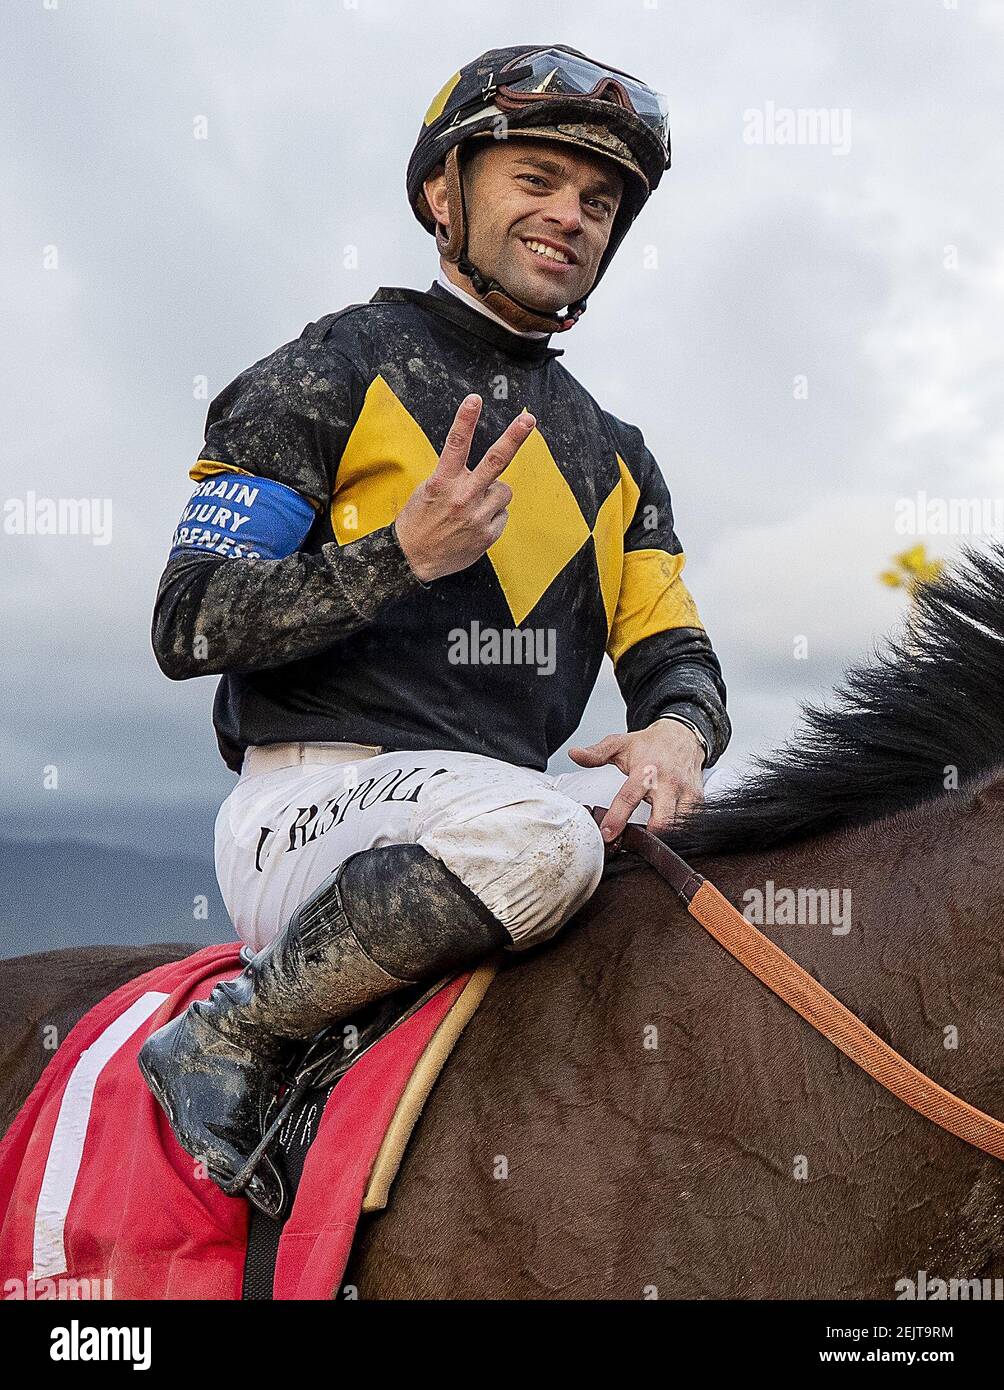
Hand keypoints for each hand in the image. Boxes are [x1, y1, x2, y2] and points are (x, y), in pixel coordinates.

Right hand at [393, 394, 534, 582]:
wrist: (411, 559)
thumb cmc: (418, 521)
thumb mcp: (427, 490)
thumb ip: (452, 476)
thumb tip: (476, 469)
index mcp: (443, 483)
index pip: (456, 444)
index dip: (466, 419)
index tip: (475, 399)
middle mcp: (463, 498)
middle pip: (495, 461)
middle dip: (513, 437)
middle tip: (529, 420)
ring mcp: (477, 517)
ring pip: (504, 491)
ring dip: (494, 493)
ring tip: (474, 505)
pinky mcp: (488, 535)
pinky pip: (502, 515)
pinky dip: (492, 516)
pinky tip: (474, 524)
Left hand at [569, 719, 705, 841]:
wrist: (683, 735)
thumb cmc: (650, 744)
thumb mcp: (620, 744)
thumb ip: (596, 753)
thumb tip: (574, 754)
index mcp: (646, 770)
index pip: (629, 798)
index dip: (617, 819)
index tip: (607, 835)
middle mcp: (669, 782)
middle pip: (662, 821)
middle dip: (649, 837)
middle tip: (633, 842)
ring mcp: (686, 792)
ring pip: (678, 826)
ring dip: (664, 836)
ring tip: (649, 838)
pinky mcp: (698, 799)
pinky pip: (689, 823)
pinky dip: (678, 830)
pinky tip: (665, 830)